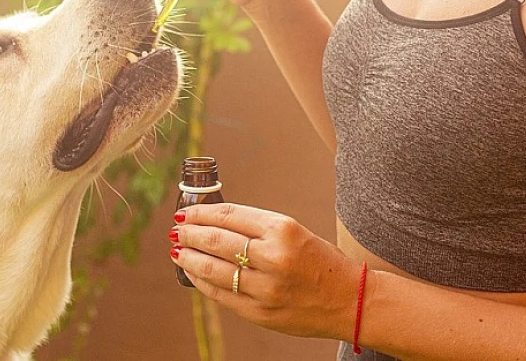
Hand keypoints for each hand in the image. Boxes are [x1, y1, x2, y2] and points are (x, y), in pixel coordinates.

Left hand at [169, 203, 360, 339]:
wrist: (349, 299)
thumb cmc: (319, 260)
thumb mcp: (292, 230)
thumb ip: (255, 227)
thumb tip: (213, 222)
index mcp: (282, 229)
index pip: (229, 215)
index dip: (201, 212)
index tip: (186, 211)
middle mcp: (273, 257)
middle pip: (217, 240)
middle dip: (190, 233)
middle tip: (176, 229)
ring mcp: (266, 288)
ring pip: (214, 269)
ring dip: (190, 258)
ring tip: (177, 249)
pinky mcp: (261, 313)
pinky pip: (222, 295)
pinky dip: (202, 283)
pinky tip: (192, 273)